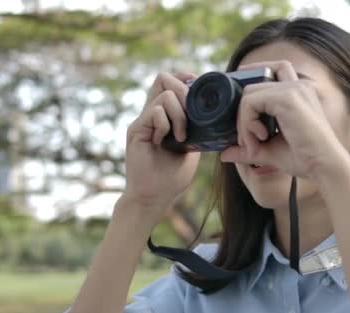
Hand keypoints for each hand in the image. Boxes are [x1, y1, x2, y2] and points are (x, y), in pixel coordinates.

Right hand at [122, 72, 199, 218]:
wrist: (154, 197)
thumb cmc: (172, 177)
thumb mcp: (192, 147)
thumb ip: (196, 128)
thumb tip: (213, 114)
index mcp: (162, 116)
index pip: (168, 82)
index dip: (184, 78)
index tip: (197, 88)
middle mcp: (150, 114)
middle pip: (163, 78)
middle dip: (184, 90)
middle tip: (193, 113)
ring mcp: (142, 121)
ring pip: (164, 95)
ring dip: (180, 114)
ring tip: (182, 135)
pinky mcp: (136, 130)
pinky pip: (155, 112)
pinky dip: (167, 124)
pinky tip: (167, 141)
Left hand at [220, 60, 349, 180]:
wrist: (325, 167)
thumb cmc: (304, 159)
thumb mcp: (269, 151)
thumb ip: (247, 148)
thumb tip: (224, 153)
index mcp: (299, 92)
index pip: (272, 70)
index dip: (252, 77)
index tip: (238, 103)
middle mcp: (297, 85)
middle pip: (254, 82)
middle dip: (242, 111)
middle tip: (248, 140)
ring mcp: (293, 89)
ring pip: (249, 94)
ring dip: (243, 122)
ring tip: (254, 144)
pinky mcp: (287, 98)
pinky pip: (250, 102)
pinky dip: (247, 123)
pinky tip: (260, 139)